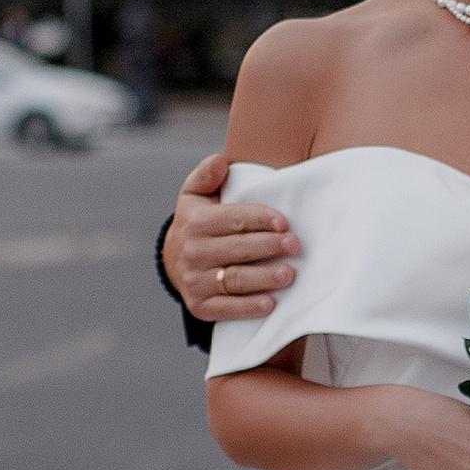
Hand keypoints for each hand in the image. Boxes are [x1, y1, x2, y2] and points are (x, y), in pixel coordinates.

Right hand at [166, 153, 298, 323]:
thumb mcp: (195, 195)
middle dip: (268, 247)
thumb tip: (220, 161)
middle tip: (295, 245)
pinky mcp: (200, 306)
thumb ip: (207, 175)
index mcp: (197, 222)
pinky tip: (269, 304)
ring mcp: (195, 281)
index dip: (260, 220)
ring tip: (289, 274)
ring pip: (234, 279)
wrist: (174, 261)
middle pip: (238, 249)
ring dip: (263, 278)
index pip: (234, 219)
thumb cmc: (197, 222)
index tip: (284, 223)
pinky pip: (226, 309)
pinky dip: (247, 308)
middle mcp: (194, 252)